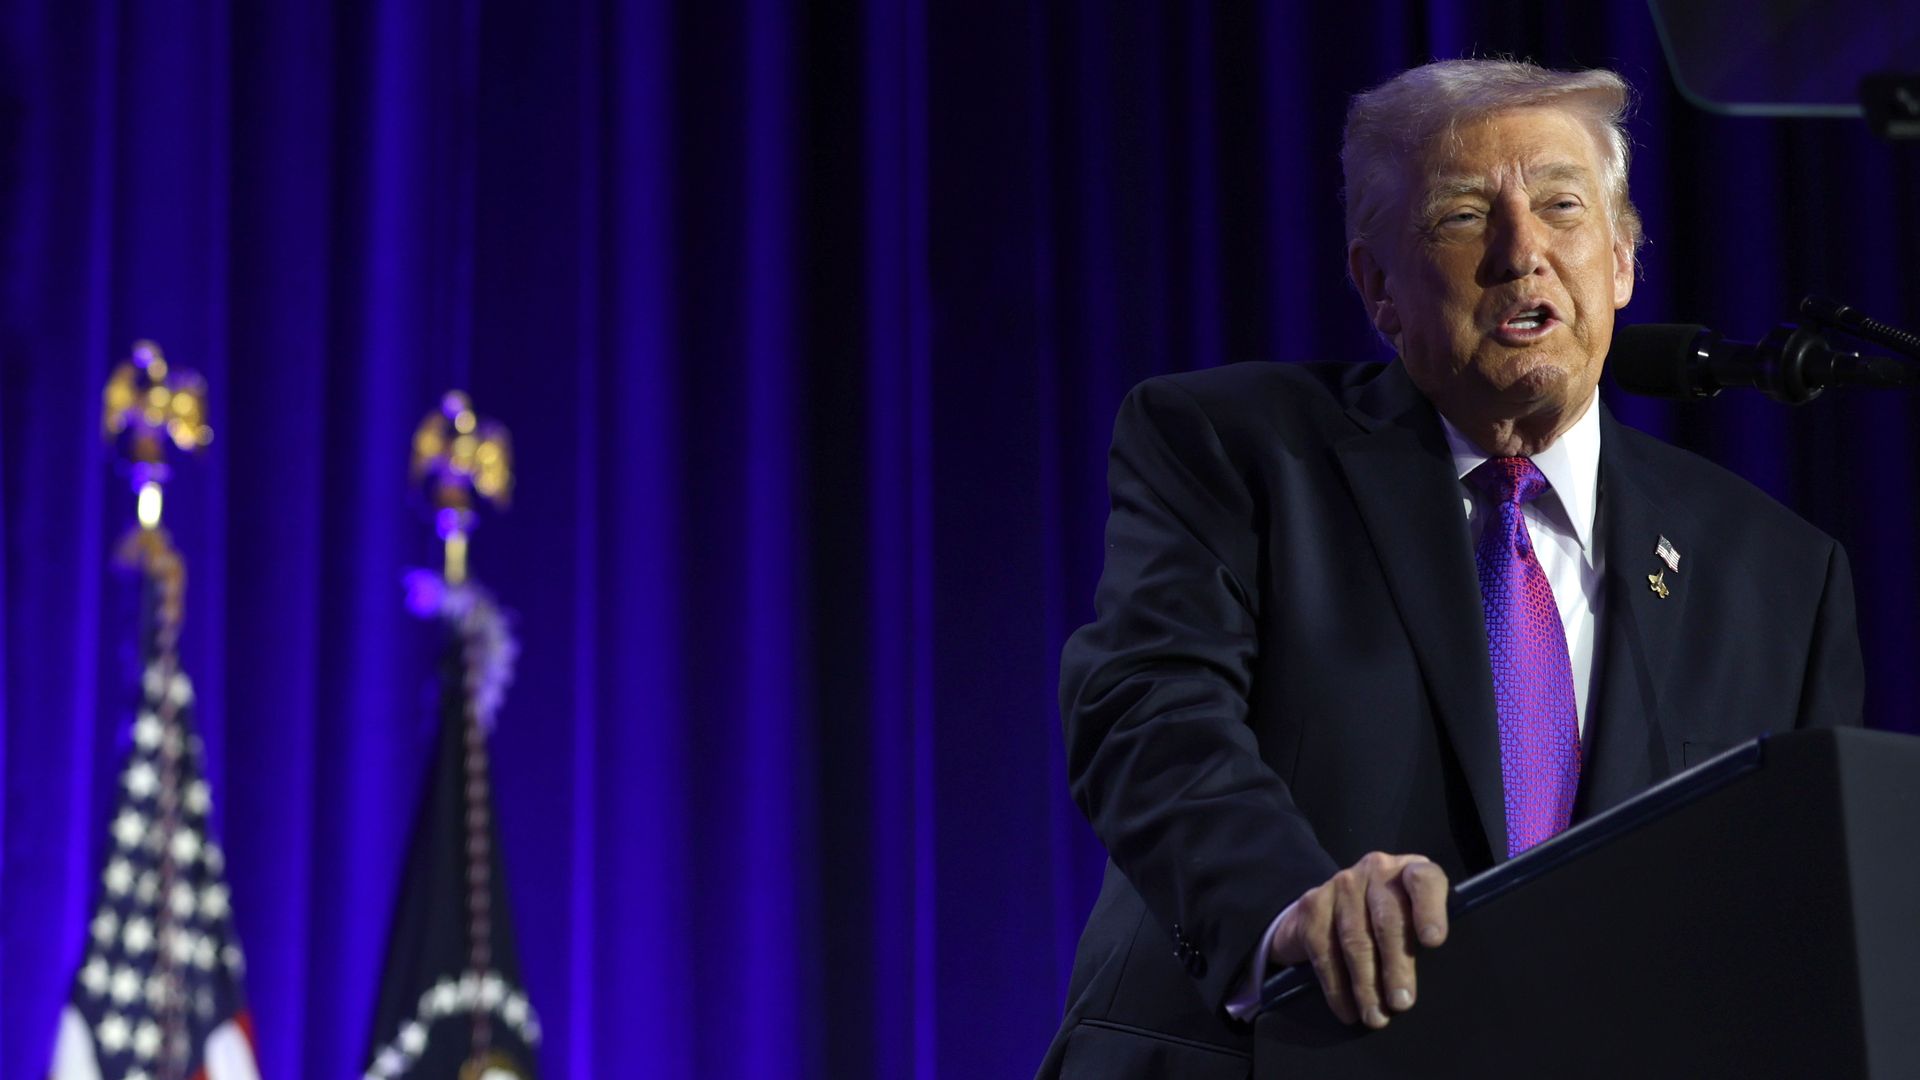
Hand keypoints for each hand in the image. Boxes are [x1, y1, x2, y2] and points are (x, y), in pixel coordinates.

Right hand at [1267, 852, 1448, 1028]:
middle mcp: (1375, 870)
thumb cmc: (1386, 919)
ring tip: (1376, 1016)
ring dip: (1366, 984)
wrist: (1328, 906)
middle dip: (1395, 966)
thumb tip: (1437, 982)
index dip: (1429, 909)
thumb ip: (1420, 935)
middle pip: (1387, 919)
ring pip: (1355, 939)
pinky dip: (1336, 987)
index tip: (1433, 942)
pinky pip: (1325, 952)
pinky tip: (1347, 1009)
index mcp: (1409, 871)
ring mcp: (1341, 884)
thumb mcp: (1410, 917)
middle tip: (1401, 1003)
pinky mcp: (1313, 905)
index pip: (1424, 881)